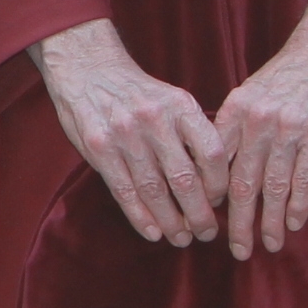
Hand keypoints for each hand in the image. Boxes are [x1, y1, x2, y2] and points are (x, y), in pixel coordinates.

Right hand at [31, 18, 224, 247]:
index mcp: (180, 106)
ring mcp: (125, 135)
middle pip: (185, 179)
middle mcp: (154, 120)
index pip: (212, 153)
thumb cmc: (137, 92)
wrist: (88, 69)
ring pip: (154, 190)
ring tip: (180, 238)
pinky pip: (124, 190)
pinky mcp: (99, 148)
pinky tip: (152, 232)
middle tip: (206, 233)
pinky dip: (140, 216)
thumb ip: (191, 134)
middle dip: (198, 214)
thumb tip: (213, 181)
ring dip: (170, 221)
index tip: (218, 202)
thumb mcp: (172, 100)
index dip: (219, 185)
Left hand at [207, 2, 307, 258]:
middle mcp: (258, 122)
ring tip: (268, 245)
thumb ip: (233, 128)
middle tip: (235, 249)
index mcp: (235, 111)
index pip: (214, 163)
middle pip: (242, 183)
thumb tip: (215, 169)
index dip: (209, 196)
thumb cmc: (286, 75)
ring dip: (271, 222)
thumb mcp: (250, 94)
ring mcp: (290, 129)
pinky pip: (306, 179)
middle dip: (238, 222)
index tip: (206, 219)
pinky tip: (294, 224)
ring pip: (275, 187)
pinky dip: (299, 206)